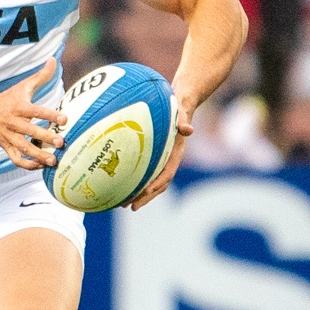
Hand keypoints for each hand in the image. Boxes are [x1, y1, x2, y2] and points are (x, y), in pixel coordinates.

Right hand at [0, 59, 66, 169]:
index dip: (50, 115)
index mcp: (20, 107)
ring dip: (37, 156)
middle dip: (45, 138)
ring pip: (22, 148)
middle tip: (61, 143)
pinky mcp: (6, 147)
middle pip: (29, 131)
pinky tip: (41, 166)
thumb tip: (54, 59)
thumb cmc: (10, 98)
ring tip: (53, 161)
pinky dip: (27, 165)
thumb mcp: (24, 86)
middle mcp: (13, 122)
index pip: (36, 110)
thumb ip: (41, 76)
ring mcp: (9, 136)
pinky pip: (16, 159)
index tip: (64, 119)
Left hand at [128, 93, 191, 209]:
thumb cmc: (179, 108)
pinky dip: (135, 181)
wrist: (180, 103)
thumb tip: (189, 130)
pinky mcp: (153, 156)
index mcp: (175, 154)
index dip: (156, 185)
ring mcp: (161, 159)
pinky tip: (120, 184)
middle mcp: (168, 160)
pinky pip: (144, 172)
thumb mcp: (182, 113)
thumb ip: (184, 121)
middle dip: (145, 197)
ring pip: (150, 181)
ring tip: (123, 203)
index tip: (144, 193)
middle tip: (130, 207)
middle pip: (158, 184)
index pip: (166, 174)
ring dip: (139, 193)